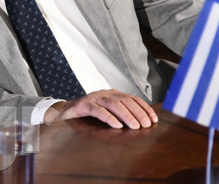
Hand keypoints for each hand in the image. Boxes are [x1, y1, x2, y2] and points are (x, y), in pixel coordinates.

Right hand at [43, 89, 157, 128]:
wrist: (64, 112)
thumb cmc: (88, 114)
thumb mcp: (107, 112)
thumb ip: (121, 114)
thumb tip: (142, 123)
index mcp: (112, 94)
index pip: (132, 98)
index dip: (144, 108)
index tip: (154, 119)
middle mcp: (104, 93)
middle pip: (125, 100)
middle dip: (138, 112)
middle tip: (147, 125)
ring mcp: (94, 98)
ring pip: (113, 104)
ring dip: (126, 115)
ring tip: (135, 126)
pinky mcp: (83, 105)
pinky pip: (98, 110)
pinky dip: (109, 118)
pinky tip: (117, 125)